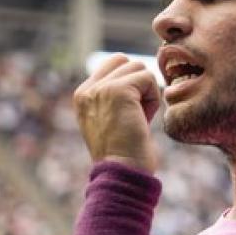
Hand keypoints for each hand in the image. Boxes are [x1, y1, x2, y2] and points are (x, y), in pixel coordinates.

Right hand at [73, 54, 161, 172]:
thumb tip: (140, 75)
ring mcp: (101, 88)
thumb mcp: (110, 120)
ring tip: (139, 118)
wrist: (121, 173)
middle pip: (125, 61)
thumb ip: (114, 96)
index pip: (111, 64)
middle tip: (136, 114)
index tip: (129, 113)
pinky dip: (153, 99)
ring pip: (138, 68)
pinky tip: (144, 119)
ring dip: (147, 93)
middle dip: (138, 84)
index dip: (130, 83)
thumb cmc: (123, 155)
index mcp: (82, 95)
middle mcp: (87, 89)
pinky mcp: (119, 90)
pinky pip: (149, 78)